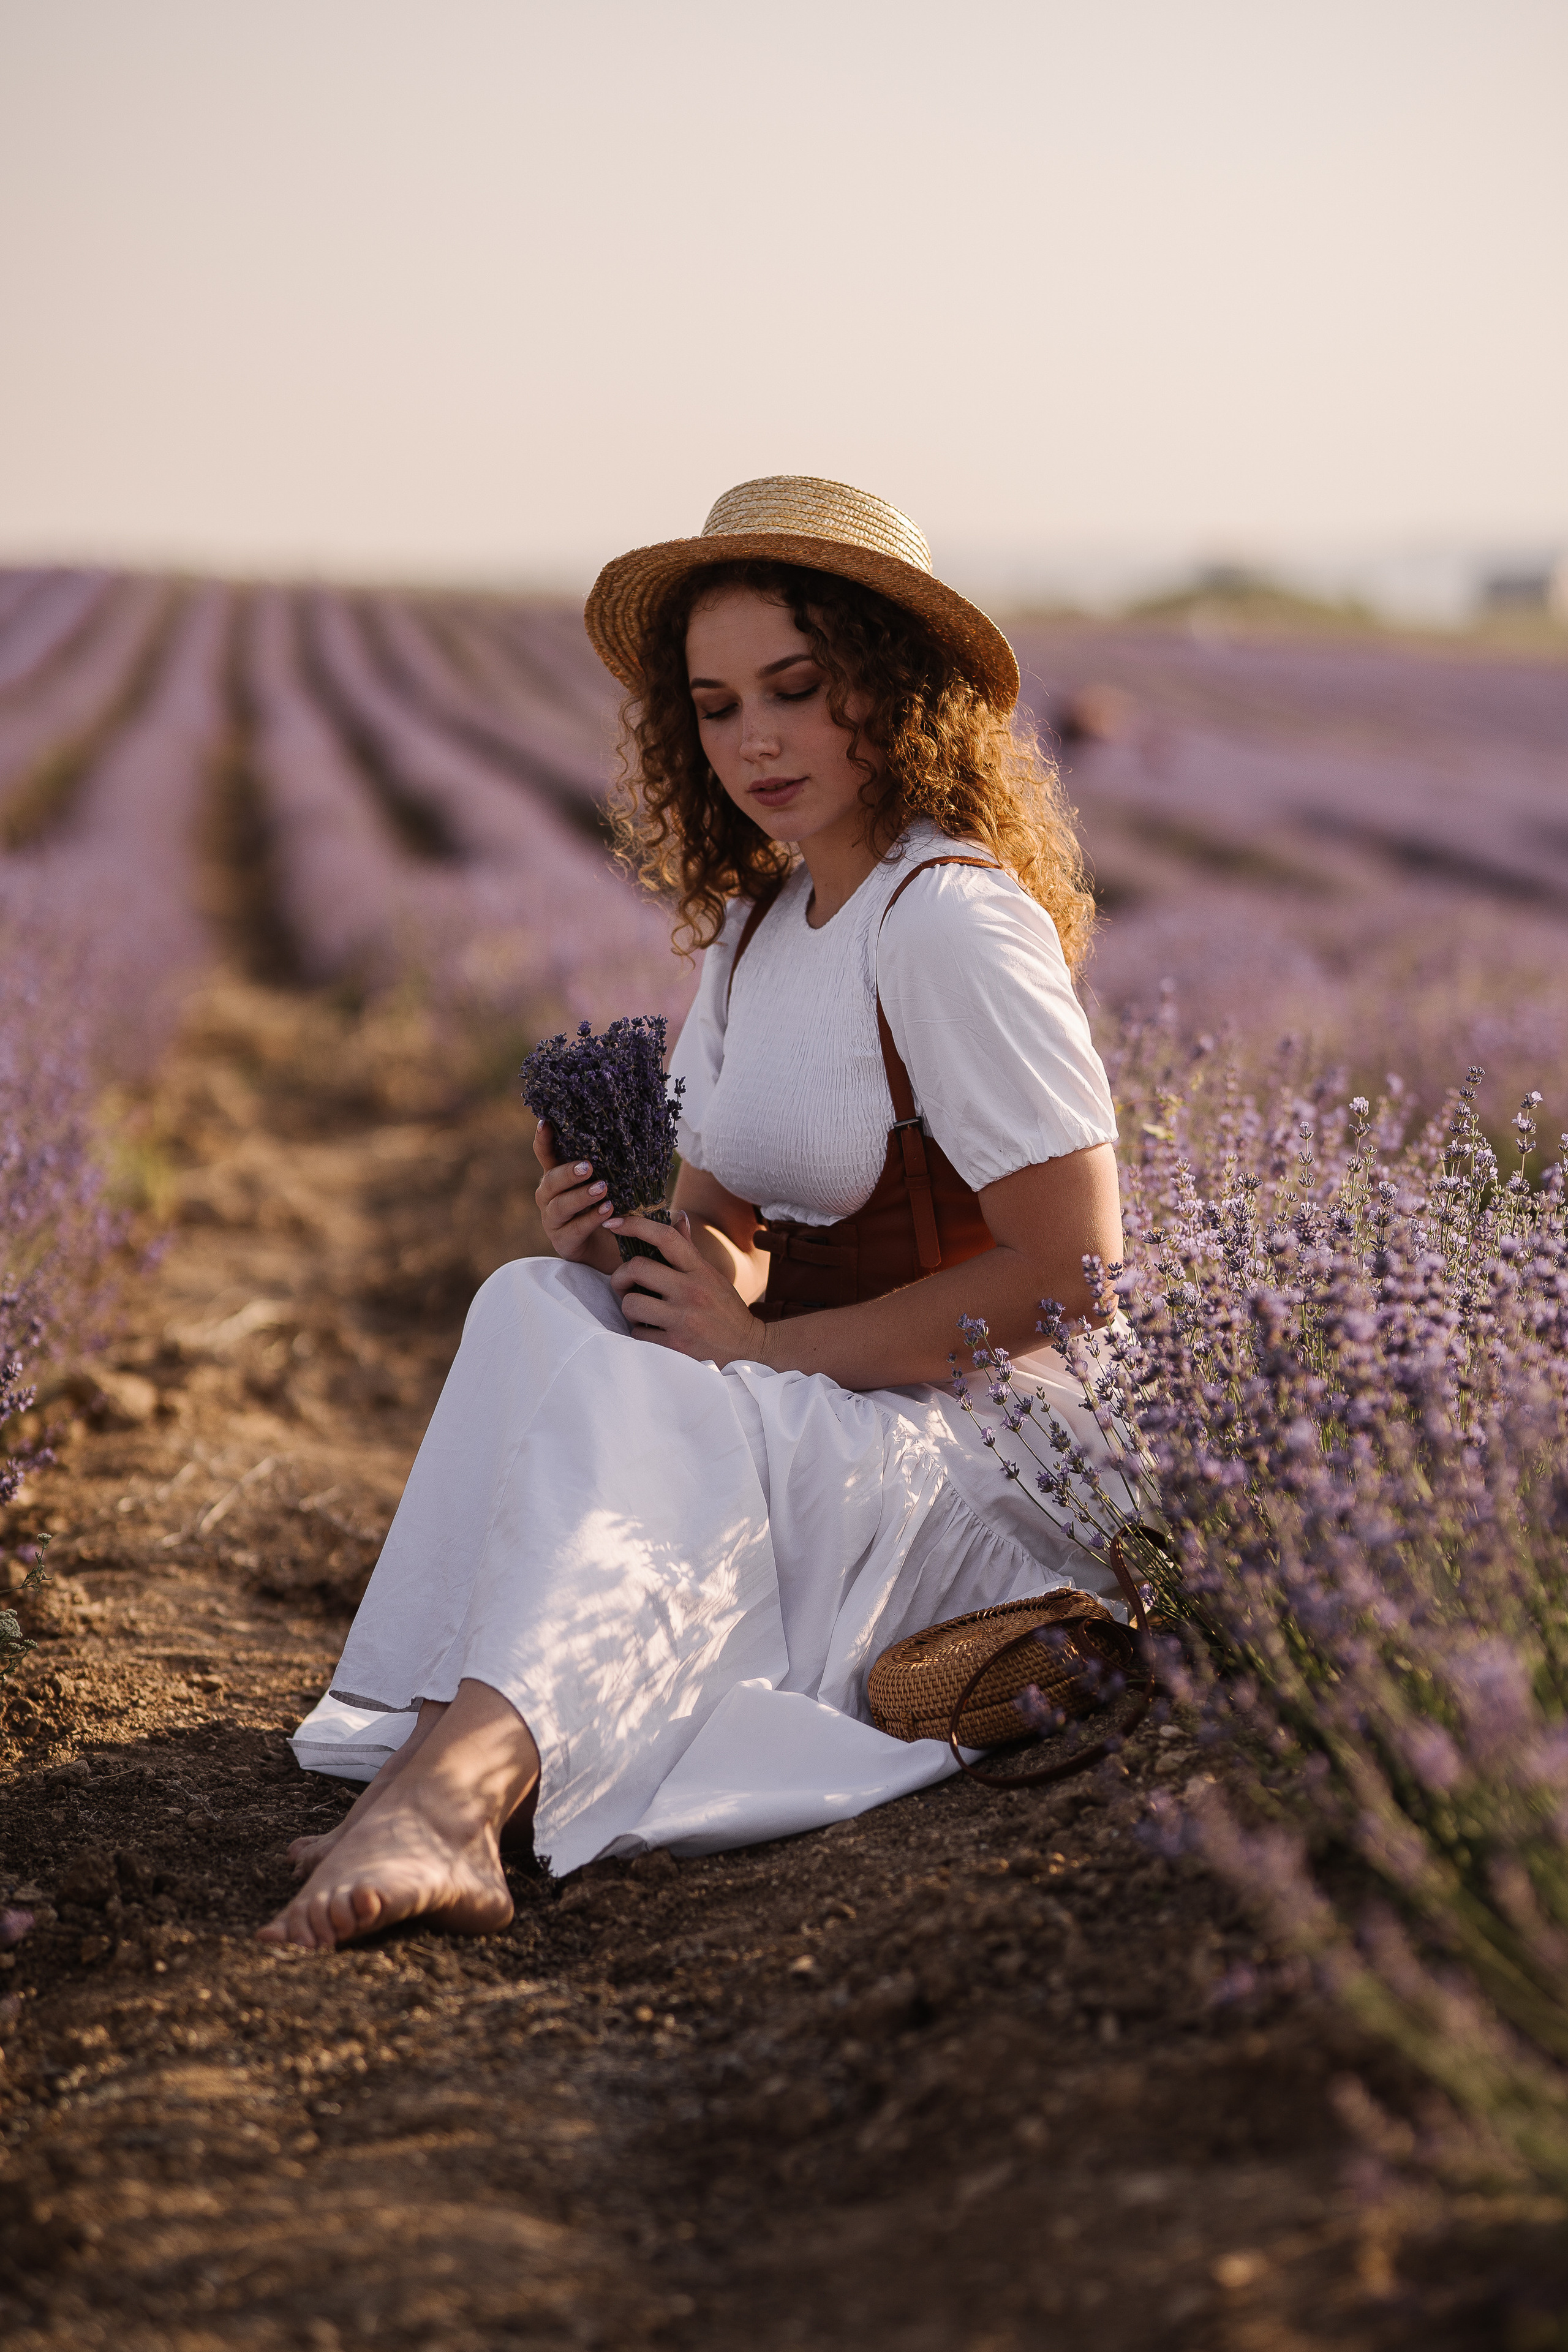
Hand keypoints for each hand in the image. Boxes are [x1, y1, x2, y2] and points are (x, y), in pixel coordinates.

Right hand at [532, 1119, 619, 1271]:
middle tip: (588, 1166)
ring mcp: (553, 1220)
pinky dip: (590, 1219)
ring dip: (580, 1196)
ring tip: (602, 1189)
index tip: (546, 1123)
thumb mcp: (611, 1182)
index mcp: (559, 1176)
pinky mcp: (563, 1242)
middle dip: (568, 1172)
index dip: (543, 1140)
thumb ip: (608, 1165)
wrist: (615, 1249)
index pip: (545, 1155)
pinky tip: (608, 1211)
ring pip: (559, 1205)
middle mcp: (550, 1197)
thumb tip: (627, 1135)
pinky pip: (574, 1229)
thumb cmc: (613, 1207)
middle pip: (550, 1181)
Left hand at [609, 1211, 768, 1366]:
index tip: (615, 1223)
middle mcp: (692, 1291)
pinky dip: (640, 1332)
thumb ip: (690, 1250)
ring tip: (641, 1312)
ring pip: (631, 1304)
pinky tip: (652, 1332)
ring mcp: (683, 1320)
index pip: (665, 1237)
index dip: (635, 1225)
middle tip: (624, 1284)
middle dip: (621, 1276)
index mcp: (700, 1270)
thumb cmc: (725, 1310)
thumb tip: (679, 1216)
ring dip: (629, 1308)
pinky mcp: (676, 1346)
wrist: (749, 1349)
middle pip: (637, 1268)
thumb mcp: (713, 1276)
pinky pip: (637, 1333)